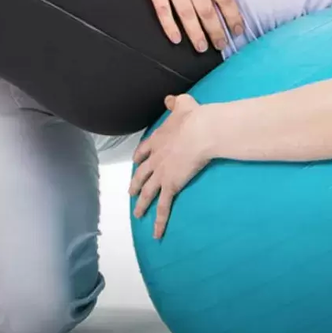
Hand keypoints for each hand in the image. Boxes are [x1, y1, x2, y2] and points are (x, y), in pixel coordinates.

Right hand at [125, 0, 251, 50]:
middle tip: (221, 46)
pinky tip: (176, 39)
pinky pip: (162, 9)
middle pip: (206, 10)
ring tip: (202, 48)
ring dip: (195, 33)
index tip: (238, 30)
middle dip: (216, 30)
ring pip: (185, 13)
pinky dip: (169, 25)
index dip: (232, 15)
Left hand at [130, 94, 213, 238]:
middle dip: (135, 184)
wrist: (200, 131)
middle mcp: (155, 158)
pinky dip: (158, 221)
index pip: (143, 151)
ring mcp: (161, 174)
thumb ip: (174, 102)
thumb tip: (168, 99)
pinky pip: (163, 207)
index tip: (135, 163)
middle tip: (131, 192)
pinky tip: (155, 234)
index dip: (139, 158)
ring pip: (147, 192)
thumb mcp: (182, 103)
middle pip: (141, 174)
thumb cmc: (194, 118)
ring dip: (141, 204)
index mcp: (157, 140)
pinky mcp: (170, 186)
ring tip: (137, 213)